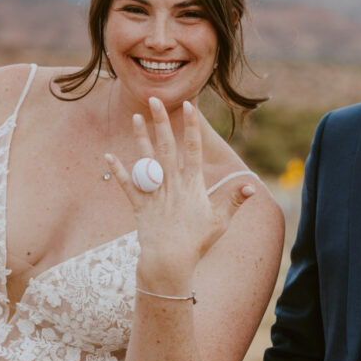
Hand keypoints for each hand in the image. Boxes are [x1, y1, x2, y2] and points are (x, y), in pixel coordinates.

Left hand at [105, 97, 253, 291]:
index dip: (191, 126)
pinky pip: (127, 185)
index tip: (190, 106)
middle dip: (162, 121)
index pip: (192, 148)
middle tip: (156, 99)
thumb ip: (235, 200)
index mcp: (193, 184)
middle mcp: (172, 183)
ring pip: (146, 159)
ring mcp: (154, 193)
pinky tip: (109, 156)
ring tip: (136, 117)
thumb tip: (252, 186)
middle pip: (166, 145)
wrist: (170, 261)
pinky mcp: (140, 205)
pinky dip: (118, 171)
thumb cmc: (198, 242)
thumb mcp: (221, 221)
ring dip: (141, 137)